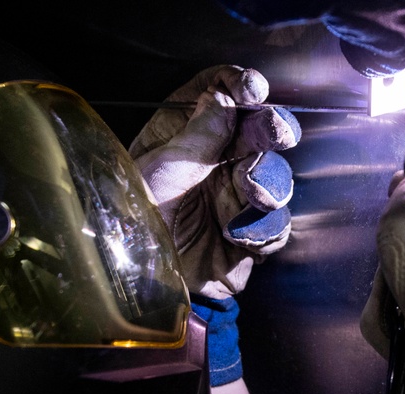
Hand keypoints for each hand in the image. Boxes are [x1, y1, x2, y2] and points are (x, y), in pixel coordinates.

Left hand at [129, 65, 300, 393]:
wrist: (138, 297)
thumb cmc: (130, 230)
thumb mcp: (154, 176)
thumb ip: (195, 140)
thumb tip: (224, 102)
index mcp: (181, 138)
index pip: (218, 94)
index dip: (238, 85)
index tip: (251, 89)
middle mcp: (211, 164)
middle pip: (256, 131)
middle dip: (269, 128)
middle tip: (271, 132)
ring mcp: (232, 201)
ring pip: (273, 176)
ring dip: (269, 179)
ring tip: (251, 190)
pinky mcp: (248, 240)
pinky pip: (274, 226)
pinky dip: (264, 228)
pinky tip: (240, 235)